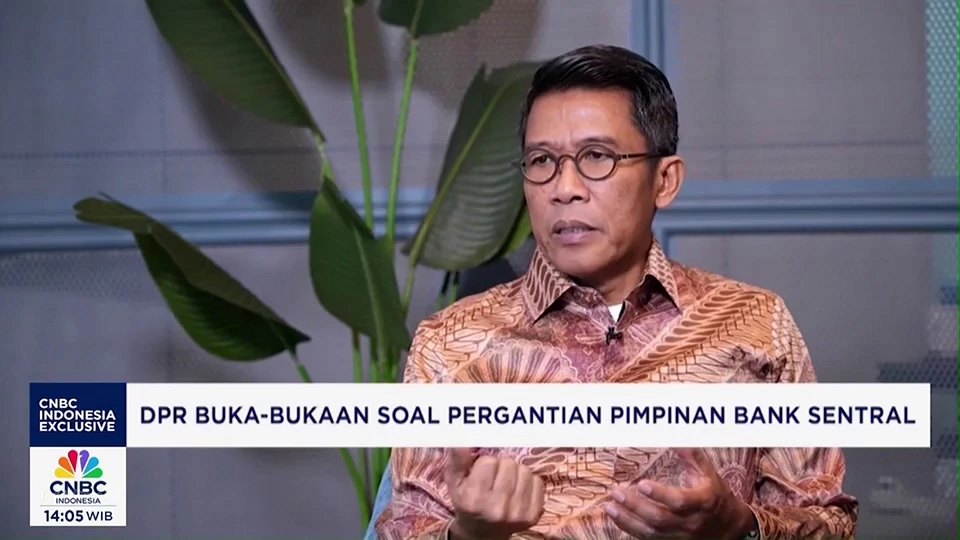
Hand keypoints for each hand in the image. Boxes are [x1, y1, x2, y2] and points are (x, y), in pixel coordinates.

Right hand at [445, 448, 545, 539]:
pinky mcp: (531, 516)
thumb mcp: (455, 481)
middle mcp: (496, 509)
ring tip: (507, 482)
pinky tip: (518, 489)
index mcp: (473, 499)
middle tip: (495, 476)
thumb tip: (462, 443)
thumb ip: (457, 459)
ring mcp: (516, 514)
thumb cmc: (467, 500)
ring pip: (525, 471)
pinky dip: (529, 482)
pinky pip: (538, 482)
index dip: (484, 463)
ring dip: (516, 472)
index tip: (482, 472)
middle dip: (502, 466)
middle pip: (509, 464)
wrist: (482, 532)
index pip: (488, 462)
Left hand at [604, 448, 754, 538]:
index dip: (660, 495)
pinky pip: (647, 539)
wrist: (728, 527)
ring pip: (650, 533)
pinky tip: (616, 516)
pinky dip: (629, 528)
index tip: (641, 484)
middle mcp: (691, 523)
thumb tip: (673, 436)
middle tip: (616, 492)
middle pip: (660, 519)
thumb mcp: (707, 473)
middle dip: (635, 506)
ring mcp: (680, 536)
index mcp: (702, 502)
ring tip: (609, 506)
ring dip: (627, 520)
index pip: (679, 502)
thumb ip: (690, 455)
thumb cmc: (714, 494)